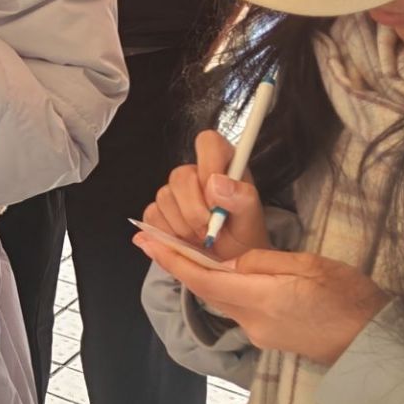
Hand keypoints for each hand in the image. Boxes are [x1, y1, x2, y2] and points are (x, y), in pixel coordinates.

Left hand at [134, 242, 390, 364]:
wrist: (374, 344)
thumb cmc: (351, 299)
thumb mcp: (310, 266)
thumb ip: (263, 262)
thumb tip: (230, 259)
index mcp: (261, 299)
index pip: (203, 278)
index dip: (171, 259)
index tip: (145, 239)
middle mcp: (252, 321)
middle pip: (207, 288)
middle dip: (177, 263)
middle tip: (151, 238)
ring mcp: (260, 333)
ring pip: (222, 297)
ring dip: (200, 274)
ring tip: (180, 249)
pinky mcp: (269, 336)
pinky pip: (238, 306)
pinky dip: (223, 286)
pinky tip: (223, 272)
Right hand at [144, 129, 270, 263]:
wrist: (230, 261)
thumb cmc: (244, 236)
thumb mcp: (252, 219)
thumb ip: (242, 197)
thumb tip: (216, 183)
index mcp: (223, 164)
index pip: (208, 142)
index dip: (208, 166)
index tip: (215, 198)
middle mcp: (196, 174)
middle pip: (180, 176)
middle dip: (194, 210)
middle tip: (210, 229)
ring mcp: (175, 192)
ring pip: (164, 197)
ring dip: (183, 226)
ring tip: (201, 238)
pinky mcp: (159, 211)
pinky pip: (152, 215)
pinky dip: (167, 233)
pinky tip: (185, 241)